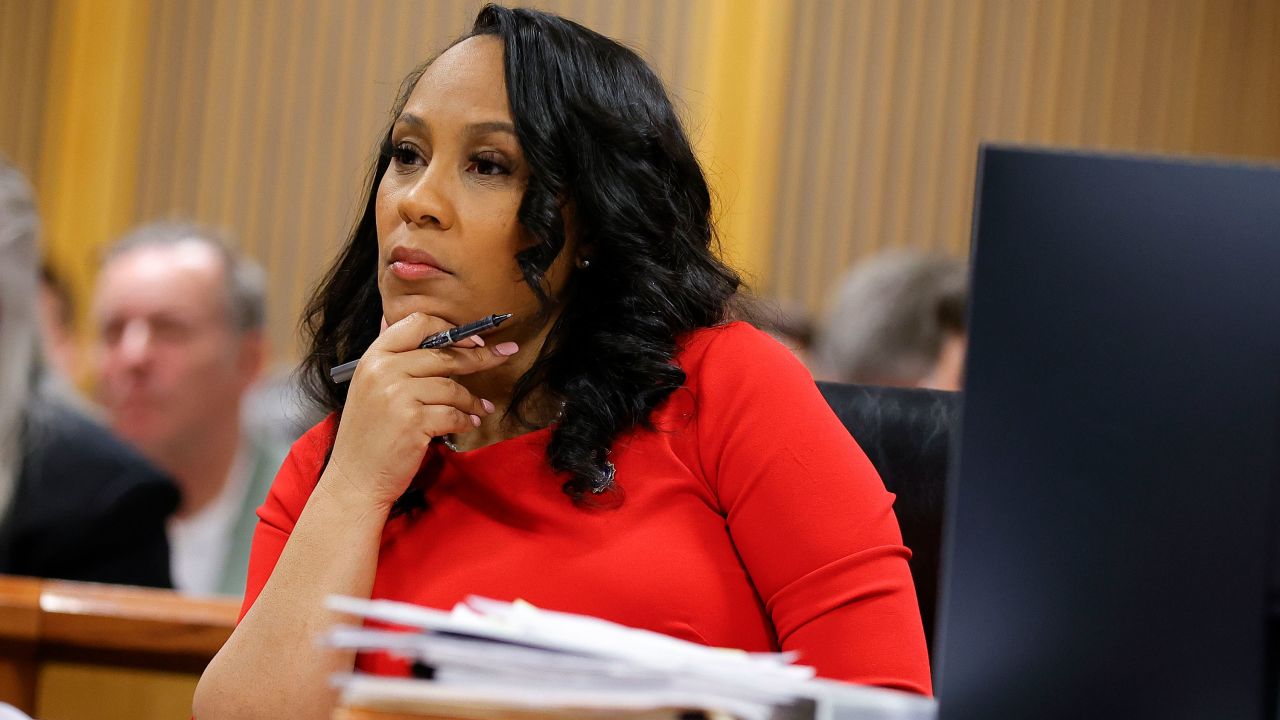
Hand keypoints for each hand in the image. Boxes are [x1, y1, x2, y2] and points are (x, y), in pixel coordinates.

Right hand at [323, 312, 517, 509]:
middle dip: (479, 356)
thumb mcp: (369, 387)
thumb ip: (393, 358)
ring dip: (472, 400)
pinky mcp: (413, 422)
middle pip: (444, 354)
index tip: (474, 339)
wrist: (354, 479)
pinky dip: (466, 420)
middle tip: (504, 355)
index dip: (451, 329)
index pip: (417, 323)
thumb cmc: (368, 434)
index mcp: (373, 357)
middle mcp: (383, 371)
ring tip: (482, 408)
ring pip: (453, 387)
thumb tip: (419, 325)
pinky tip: (470, 424)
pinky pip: (453, 414)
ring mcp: (397, 396)